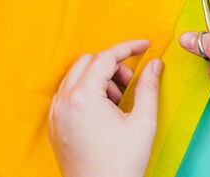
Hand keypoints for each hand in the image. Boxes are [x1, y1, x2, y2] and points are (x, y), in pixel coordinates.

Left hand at [49, 40, 162, 176]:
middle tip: (131, 81)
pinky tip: (104, 110)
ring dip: (99, 78)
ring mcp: (56, 113)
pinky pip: (68, 93)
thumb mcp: (143, 122)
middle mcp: (64, 101)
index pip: (106, 57)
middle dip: (113, 65)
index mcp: (84, 97)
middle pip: (88, 61)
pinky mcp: (55, 124)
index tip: (144, 46)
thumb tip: (154, 64)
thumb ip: (148, 86)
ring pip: (76, 75)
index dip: (128, 47)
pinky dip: (87, 91)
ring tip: (119, 101)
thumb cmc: (120, 164)